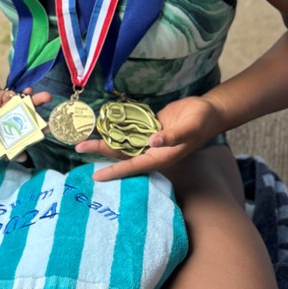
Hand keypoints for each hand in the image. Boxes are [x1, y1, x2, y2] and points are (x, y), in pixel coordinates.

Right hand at [0, 58, 50, 157]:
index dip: (1, 150)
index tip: (19, 154)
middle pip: (5, 131)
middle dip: (25, 130)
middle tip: (45, 128)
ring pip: (14, 114)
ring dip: (30, 108)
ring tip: (45, 98)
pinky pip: (14, 100)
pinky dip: (23, 96)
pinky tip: (31, 90)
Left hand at [75, 96, 223, 181]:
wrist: (208, 112)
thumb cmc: (201, 122)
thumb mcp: (189, 128)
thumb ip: (172, 136)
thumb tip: (153, 141)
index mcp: (160, 156)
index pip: (133, 166)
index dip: (115, 171)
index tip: (96, 176)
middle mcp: (152, 150)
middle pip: (122, 153)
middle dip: (100, 150)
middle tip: (78, 147)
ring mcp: (149, 139)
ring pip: (122, 141)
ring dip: (105, 138)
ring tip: (84, 135)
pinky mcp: (149, 127)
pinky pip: (130, 128)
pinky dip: (117, 126)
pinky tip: (102, 122)